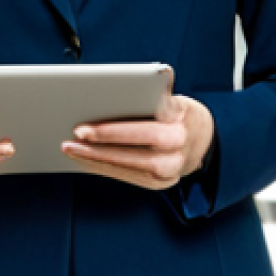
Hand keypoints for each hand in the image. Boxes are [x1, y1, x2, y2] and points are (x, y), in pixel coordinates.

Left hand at [60, 93, 214, 190]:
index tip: (92, 121)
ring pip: (131, 164)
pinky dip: (104, 167)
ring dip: (97, 157)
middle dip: (105, 140)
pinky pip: (128, 175)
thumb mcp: (173, 98)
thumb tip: (113, 92)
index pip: (150, 117)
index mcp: (180, 115)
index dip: (118, 126)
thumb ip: (150, 97)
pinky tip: (84, 158)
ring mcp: (171, 168)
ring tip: (71, 147)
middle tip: (77, 133)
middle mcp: (179, 143)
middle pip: (139, 144)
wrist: (204, 141)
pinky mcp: (160, 183)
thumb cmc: (178, 113)